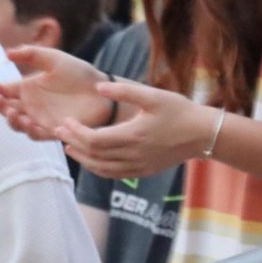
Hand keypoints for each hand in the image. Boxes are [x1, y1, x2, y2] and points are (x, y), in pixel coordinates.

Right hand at [0, 46, 109, 139]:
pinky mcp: (52, 131)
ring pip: (18, 125)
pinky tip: (28, 123)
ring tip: (13, 111)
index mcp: (28, 88)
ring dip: (11, 120)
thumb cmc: (78, 73)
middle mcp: (31, 105)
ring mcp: (40, 119)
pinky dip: (29, 131)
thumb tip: (6, 52)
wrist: (101, 91)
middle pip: (7, 110)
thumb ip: (31, 54)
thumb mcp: (54, 58)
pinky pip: (36, 135)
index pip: (5, 91)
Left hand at [58, 80, 216, 178]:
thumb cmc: (179, 111)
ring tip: (69, 147)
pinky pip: (114, 174)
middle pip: (94, 155)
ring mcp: (139, 166)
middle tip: (58, 132)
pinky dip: (97, 168)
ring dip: (82, 159)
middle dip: (74, 143)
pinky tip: (91, 160)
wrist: (203, 134)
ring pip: (102, 169)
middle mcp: (134, 155)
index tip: (65, 121)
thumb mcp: (152, 96)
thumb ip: (124, 91)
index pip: (94, 140)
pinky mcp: (144, 171)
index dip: (76, 132)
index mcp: (134, 135)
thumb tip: (98, 87)